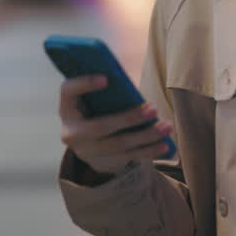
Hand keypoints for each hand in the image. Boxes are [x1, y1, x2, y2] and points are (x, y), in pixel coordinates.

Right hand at [58, 75, 172, 176]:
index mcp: (68, 108)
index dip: (84, 84)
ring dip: (146, 135)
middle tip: (154, 108)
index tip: (106, 79)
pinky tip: (165, 146)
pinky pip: (128, 157)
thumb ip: (109, 88)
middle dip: (129, 118)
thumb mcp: (96, 99)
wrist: (91, 146)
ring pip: (119, 144)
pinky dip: (149, 151)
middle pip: (100, 126)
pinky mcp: (103, 162)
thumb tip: (131, 73)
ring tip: (167, 126)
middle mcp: (72, 132)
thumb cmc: (99, 110)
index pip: (68, 91)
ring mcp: (87, 151)